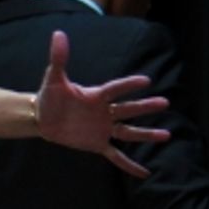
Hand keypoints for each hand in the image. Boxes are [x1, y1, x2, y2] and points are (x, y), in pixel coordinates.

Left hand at [36, 30, 170, 177]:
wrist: (41, 117)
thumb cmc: (50, 96)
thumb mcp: (53, 78)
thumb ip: (58, 58)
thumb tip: (58, 34)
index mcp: (96, 95)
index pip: (114, 89)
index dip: (127, 85)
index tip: (145, 80)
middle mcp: (104, 112)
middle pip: (127, 109)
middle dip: (144, 107)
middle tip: (165, 103)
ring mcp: (103, 128)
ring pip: (128, 132)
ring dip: (145, 134)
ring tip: (166, 135)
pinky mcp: (97, 143)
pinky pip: (116, 155)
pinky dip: (129, 165)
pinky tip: (144, 173)